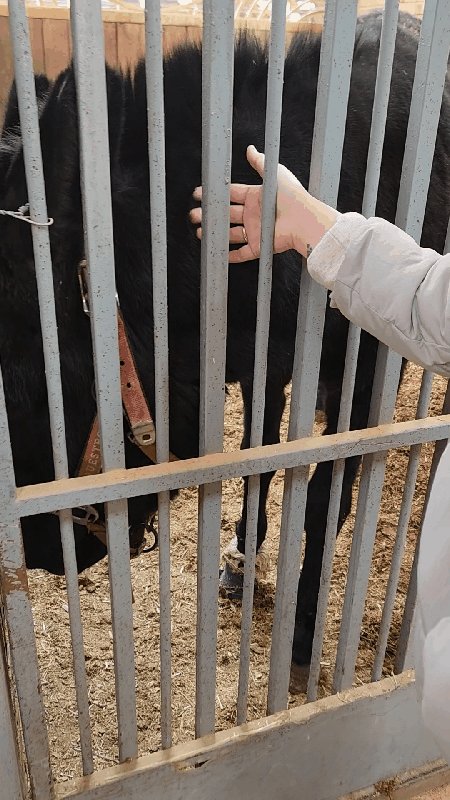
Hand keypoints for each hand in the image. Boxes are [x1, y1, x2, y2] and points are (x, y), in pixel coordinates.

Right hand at [189, 145, 337, 261]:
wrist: (303, 219)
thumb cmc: (292, 196)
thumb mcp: (274, 174)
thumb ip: (260, 162)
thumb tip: (250, 149)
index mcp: (256, 197)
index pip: (231, 195)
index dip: (216, 194)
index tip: (199, 194)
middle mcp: (254, 215)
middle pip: (227, 215)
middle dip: (210, 215)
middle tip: (194, 214)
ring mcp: (256, 231)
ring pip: (231, 234)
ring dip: (216, 233)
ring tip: (200, 232)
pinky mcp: (259, 247)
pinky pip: (242, 253)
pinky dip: (231, 255)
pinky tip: (219, 252)